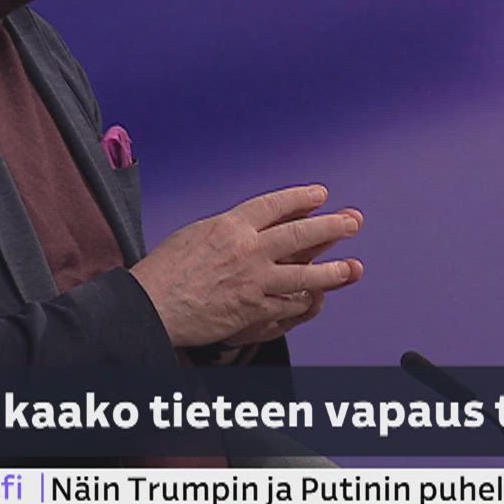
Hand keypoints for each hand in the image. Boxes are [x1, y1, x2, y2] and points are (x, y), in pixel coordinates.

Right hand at [131, 185, 363, 346]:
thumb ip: (228, 229)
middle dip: (331, 226)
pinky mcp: (252, 310)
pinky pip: (288, 305)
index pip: (274, 205)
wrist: (150, 306)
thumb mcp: (195, 234)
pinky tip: (317, 297)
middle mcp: (247, 251)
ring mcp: (253, 282)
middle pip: (299, 234)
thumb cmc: (164, 272)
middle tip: (352, 221)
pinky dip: (304, 301)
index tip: (320, 194)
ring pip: (304, 274)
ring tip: (352, 267)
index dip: (300, 198)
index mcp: (230, 226)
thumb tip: (251, 224)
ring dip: (332, 271)